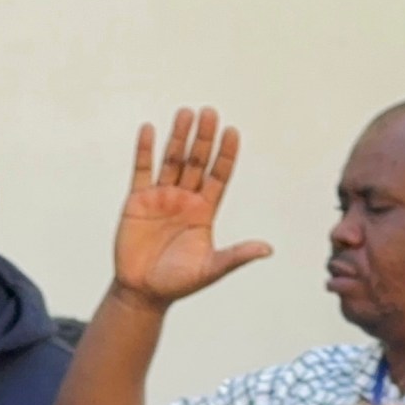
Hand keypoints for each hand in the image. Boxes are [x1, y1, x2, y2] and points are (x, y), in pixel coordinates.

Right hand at [109, 109, 271, 310]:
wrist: (143, 292)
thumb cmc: (179, 283)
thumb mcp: (211, 269)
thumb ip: (236, 256)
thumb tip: (268, 250)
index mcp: (205, 210)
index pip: (219, 175)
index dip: (226, 155)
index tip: (232, 132)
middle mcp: (185, 198)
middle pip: (197, 161)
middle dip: (203, 138)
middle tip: (210, 112)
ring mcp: (161, 197)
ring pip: (172, 160)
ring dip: (178, 137)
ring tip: (185, 112)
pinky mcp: (137, 201)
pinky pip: (142, 170)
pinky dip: (144, 150)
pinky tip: (149, 129)